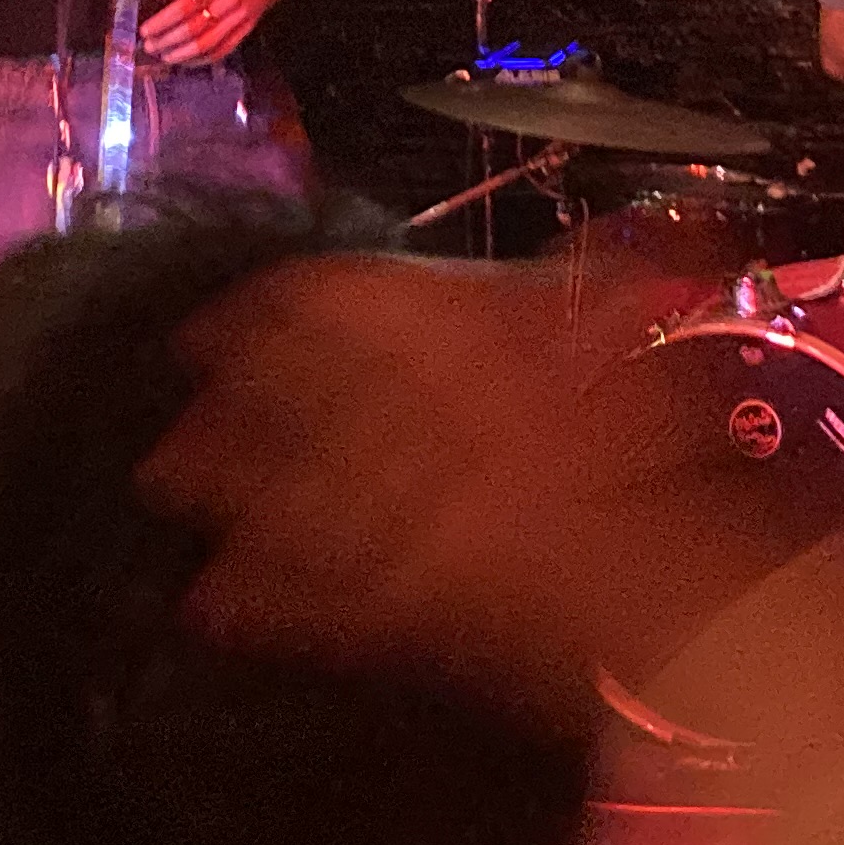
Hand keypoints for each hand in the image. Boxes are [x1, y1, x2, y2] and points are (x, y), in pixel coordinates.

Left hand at [134, 253, 745, 719]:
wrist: (683, 591)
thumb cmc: (675, 448)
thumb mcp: (644, 330)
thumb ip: (615, 276)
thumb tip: (642, 235)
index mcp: (460, 337)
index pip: (339, 304)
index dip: (273, 303)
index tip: (221, 309)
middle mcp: (408, 416)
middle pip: (290, 396)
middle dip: (225, 399)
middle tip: (169, 400)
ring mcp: (398, 515)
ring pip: (282, 490)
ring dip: (222, 485)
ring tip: (160, 480)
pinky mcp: (406, 608)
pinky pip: (313, 603)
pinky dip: (262, 600)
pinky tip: (212, 604)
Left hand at [143, 0, 292, 66]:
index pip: (182, 8)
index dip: (162, 22)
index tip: (145, 31)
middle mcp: (225, 4)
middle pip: (192, 29)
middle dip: (167, 40)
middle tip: (150, 47)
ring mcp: (237, 19)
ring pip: (207, 43)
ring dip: (183, 54)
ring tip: (165, 56)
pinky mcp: (247, 29)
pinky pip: (224, 49)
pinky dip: (205, 58)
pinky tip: (189, 61)